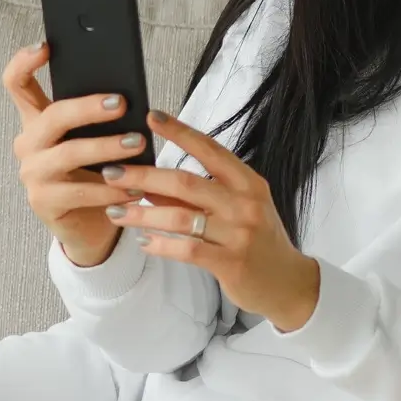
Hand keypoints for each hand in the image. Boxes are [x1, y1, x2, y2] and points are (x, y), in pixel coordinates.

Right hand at [2, 41, 142, 267]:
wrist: (88, 225)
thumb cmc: (95, 173)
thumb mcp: (93, 139)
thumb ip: (99, 118)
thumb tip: (128, 94)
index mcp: (36, 121)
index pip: (16, 84)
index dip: (24, 62)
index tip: (45, 46)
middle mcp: (28, 144)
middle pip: (51, 116)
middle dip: (88, 108)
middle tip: (121, 103)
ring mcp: (33, 174)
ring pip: (69, 153)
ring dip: (107, 147)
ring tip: (138, 143)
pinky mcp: (44, 202)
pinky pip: (81, 191)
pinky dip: (112, 189)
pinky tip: (135, 187)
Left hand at [98, 109, 321, 332]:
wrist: (288, 283)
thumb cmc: (258, 240)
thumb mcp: (234, 210)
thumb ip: (196, 196)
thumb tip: (149, 182)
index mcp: (248, 182)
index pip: (209, 150)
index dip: (180, 132)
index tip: (151, 117)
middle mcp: (245, 204)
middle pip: (186, 182)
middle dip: (144, 175)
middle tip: (112, 172)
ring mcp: (239, 234)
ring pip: (181, 217)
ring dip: (142, 214)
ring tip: (115, 212)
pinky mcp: (232, 262)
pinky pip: (188, 250)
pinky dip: (161, 245)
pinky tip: (142, 242)